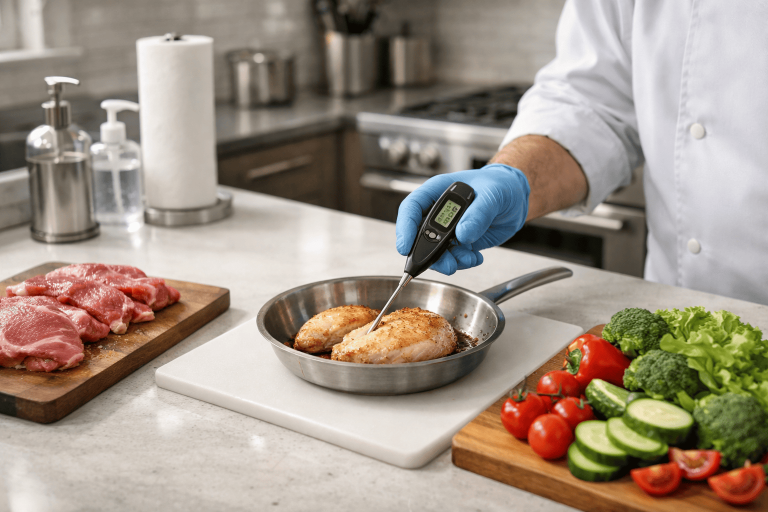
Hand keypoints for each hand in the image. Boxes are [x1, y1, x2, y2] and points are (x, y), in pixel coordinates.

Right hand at [395, 164, 529, 274]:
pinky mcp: (459, 242)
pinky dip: (462, 262)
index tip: (405, 247)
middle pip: (421, 236)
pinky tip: (475, 256)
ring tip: (467, 259)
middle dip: (429, 254)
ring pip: (435, 251)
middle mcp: (439, 211)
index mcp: (439, 191)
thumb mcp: (493, 194)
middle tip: (445, 264)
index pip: (412, 208)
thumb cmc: (501, 185)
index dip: (405, 228)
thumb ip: (478, 213)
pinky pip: (453, 257)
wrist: (516, 198)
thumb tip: (463, 234)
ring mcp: (448, 229)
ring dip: (448, 261)